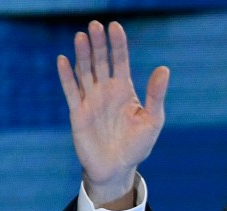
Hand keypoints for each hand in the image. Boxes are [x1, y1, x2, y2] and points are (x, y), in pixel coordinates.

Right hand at [57, 21, 168, 208]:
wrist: (117, 169)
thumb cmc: (137, 146)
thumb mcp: (153, 120)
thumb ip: (156, 95)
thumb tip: (163, 69)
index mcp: (124, 90)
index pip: (120, 61)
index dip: (117, 44)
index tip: (115, 27)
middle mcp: (106, 91)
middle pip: (100, 61)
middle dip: (98, 44)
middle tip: (95, 26)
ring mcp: (90, 100)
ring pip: (84, 72)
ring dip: (82, 55)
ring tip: (82, 36)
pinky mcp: (77, 113)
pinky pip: (70, 91)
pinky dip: (66, 76)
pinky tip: (63, 60)